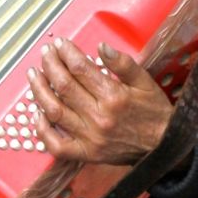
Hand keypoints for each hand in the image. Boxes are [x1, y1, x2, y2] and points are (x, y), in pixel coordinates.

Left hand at [28, 37, 172, 166]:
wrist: (164, 147)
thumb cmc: (154, 113)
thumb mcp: (145, 82)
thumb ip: (123, 63)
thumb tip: (101, 46)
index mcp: (114, 96)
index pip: (80, 68)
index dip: (66, 53)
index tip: (60, 44)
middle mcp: (99, 117)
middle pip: (63, 86)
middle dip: (50, 65)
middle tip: (45, 53)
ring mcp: (90, 138)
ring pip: (54, 111)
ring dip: (39, 91)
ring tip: (34, 75)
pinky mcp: (86, 154)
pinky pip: (56, 145)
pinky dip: (42, 130)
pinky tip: (37, 113)